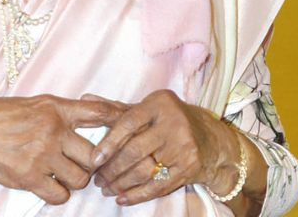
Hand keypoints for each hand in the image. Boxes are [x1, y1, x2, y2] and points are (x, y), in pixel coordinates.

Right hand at [0, 95, 123, 204]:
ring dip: (74, 181)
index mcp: (55, 107)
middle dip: (93, 164)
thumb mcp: (30, 104)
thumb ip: (58, 112)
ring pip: (81, 178)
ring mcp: (42, 153)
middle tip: (83, 165)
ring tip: (60, 175)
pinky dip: (57, 195)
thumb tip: (87, 119)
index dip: (120, 121)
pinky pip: (60, 195)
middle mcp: (53, 128)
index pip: (100, 112)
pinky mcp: (29, 176)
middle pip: (96, 154)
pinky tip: (46, 186)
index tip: (130, 128)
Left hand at [89, 89, 238, 205]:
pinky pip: (158, 185)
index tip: (94, 159)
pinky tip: (123, 198)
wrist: (212, 139)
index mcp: (159, 103)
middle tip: (97, 179)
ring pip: (145, 170)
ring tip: (106, 189)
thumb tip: (85, 99)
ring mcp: (183, 146)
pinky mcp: (190, 167)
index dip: (109, 142)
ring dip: (121, 183)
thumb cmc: (171, 120)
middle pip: (135, 150)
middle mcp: (173, 122)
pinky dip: (138, 195)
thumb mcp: (148, 108)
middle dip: (112, 168)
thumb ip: (117, 108)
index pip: (128, 122)